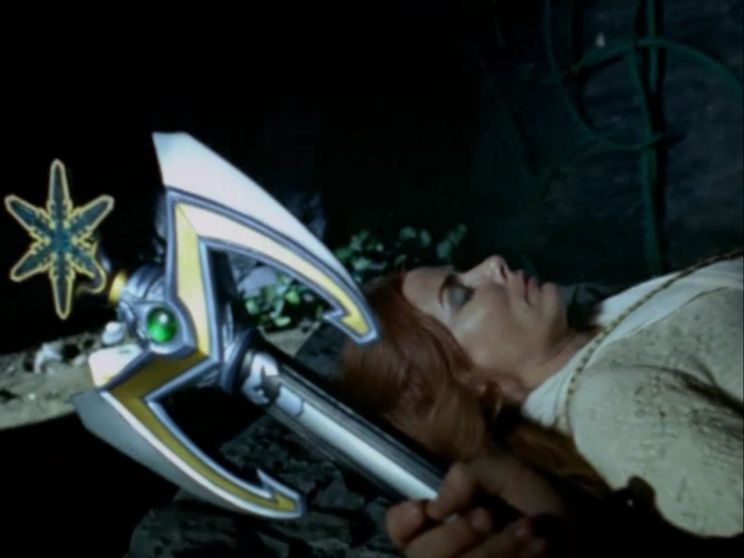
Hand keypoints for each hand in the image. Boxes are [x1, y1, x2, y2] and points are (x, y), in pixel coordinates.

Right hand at [386, 455, 569, 556]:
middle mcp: (453, 555)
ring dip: (495, 551)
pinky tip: (541, 551)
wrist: (599, 543)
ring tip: (533, 533)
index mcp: (449, 525)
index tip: (425, 509)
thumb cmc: (549, 508)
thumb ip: (471, 474)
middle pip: (421, 556)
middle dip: (455, 535)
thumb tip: (436, 507)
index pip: (401, 530)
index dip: (402, 522)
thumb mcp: (511, 475)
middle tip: (487, 517)